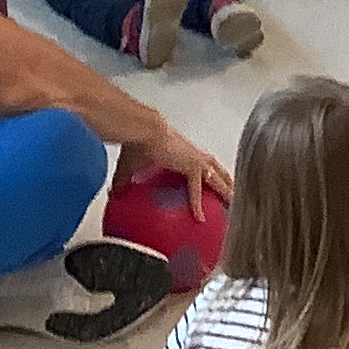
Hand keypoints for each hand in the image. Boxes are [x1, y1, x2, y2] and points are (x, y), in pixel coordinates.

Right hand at [118, 127, 234, 201]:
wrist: (142, 130)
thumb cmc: (137, 142)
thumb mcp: (130, 167)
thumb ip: (124, 182)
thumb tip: (113, 196)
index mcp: (185, 153)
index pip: (204, 165)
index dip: (211, 175)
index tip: (215, 186)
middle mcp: (195, 155)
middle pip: (218, 171)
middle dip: (228, 183)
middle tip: (235, 196)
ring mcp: (196, 160)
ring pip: (218, 179)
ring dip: (226, 192)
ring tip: (233, 207)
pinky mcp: (191, 165)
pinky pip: (197, 189)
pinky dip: (198, 204)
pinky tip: (200, 218)